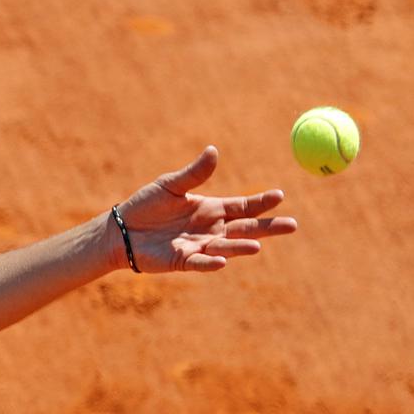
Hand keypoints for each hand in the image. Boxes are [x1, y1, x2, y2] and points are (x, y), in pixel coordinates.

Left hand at [114, 146, 297, 272]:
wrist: (121, 230)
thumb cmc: (146, 205)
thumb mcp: (171, 185)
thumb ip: (194, 173)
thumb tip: (213, 150)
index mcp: (212, 209)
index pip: (243, 206)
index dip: (261, 202)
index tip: (280, 196)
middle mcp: (211, 229)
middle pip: (245, 229)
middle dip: (268, 228)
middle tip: (292, 225)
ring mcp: (199, 246)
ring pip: (226, 247)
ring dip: (241, 247)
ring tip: (257, 246)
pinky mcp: (183, 261)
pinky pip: (200, 263)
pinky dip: (210, 263)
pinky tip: (221, 261)